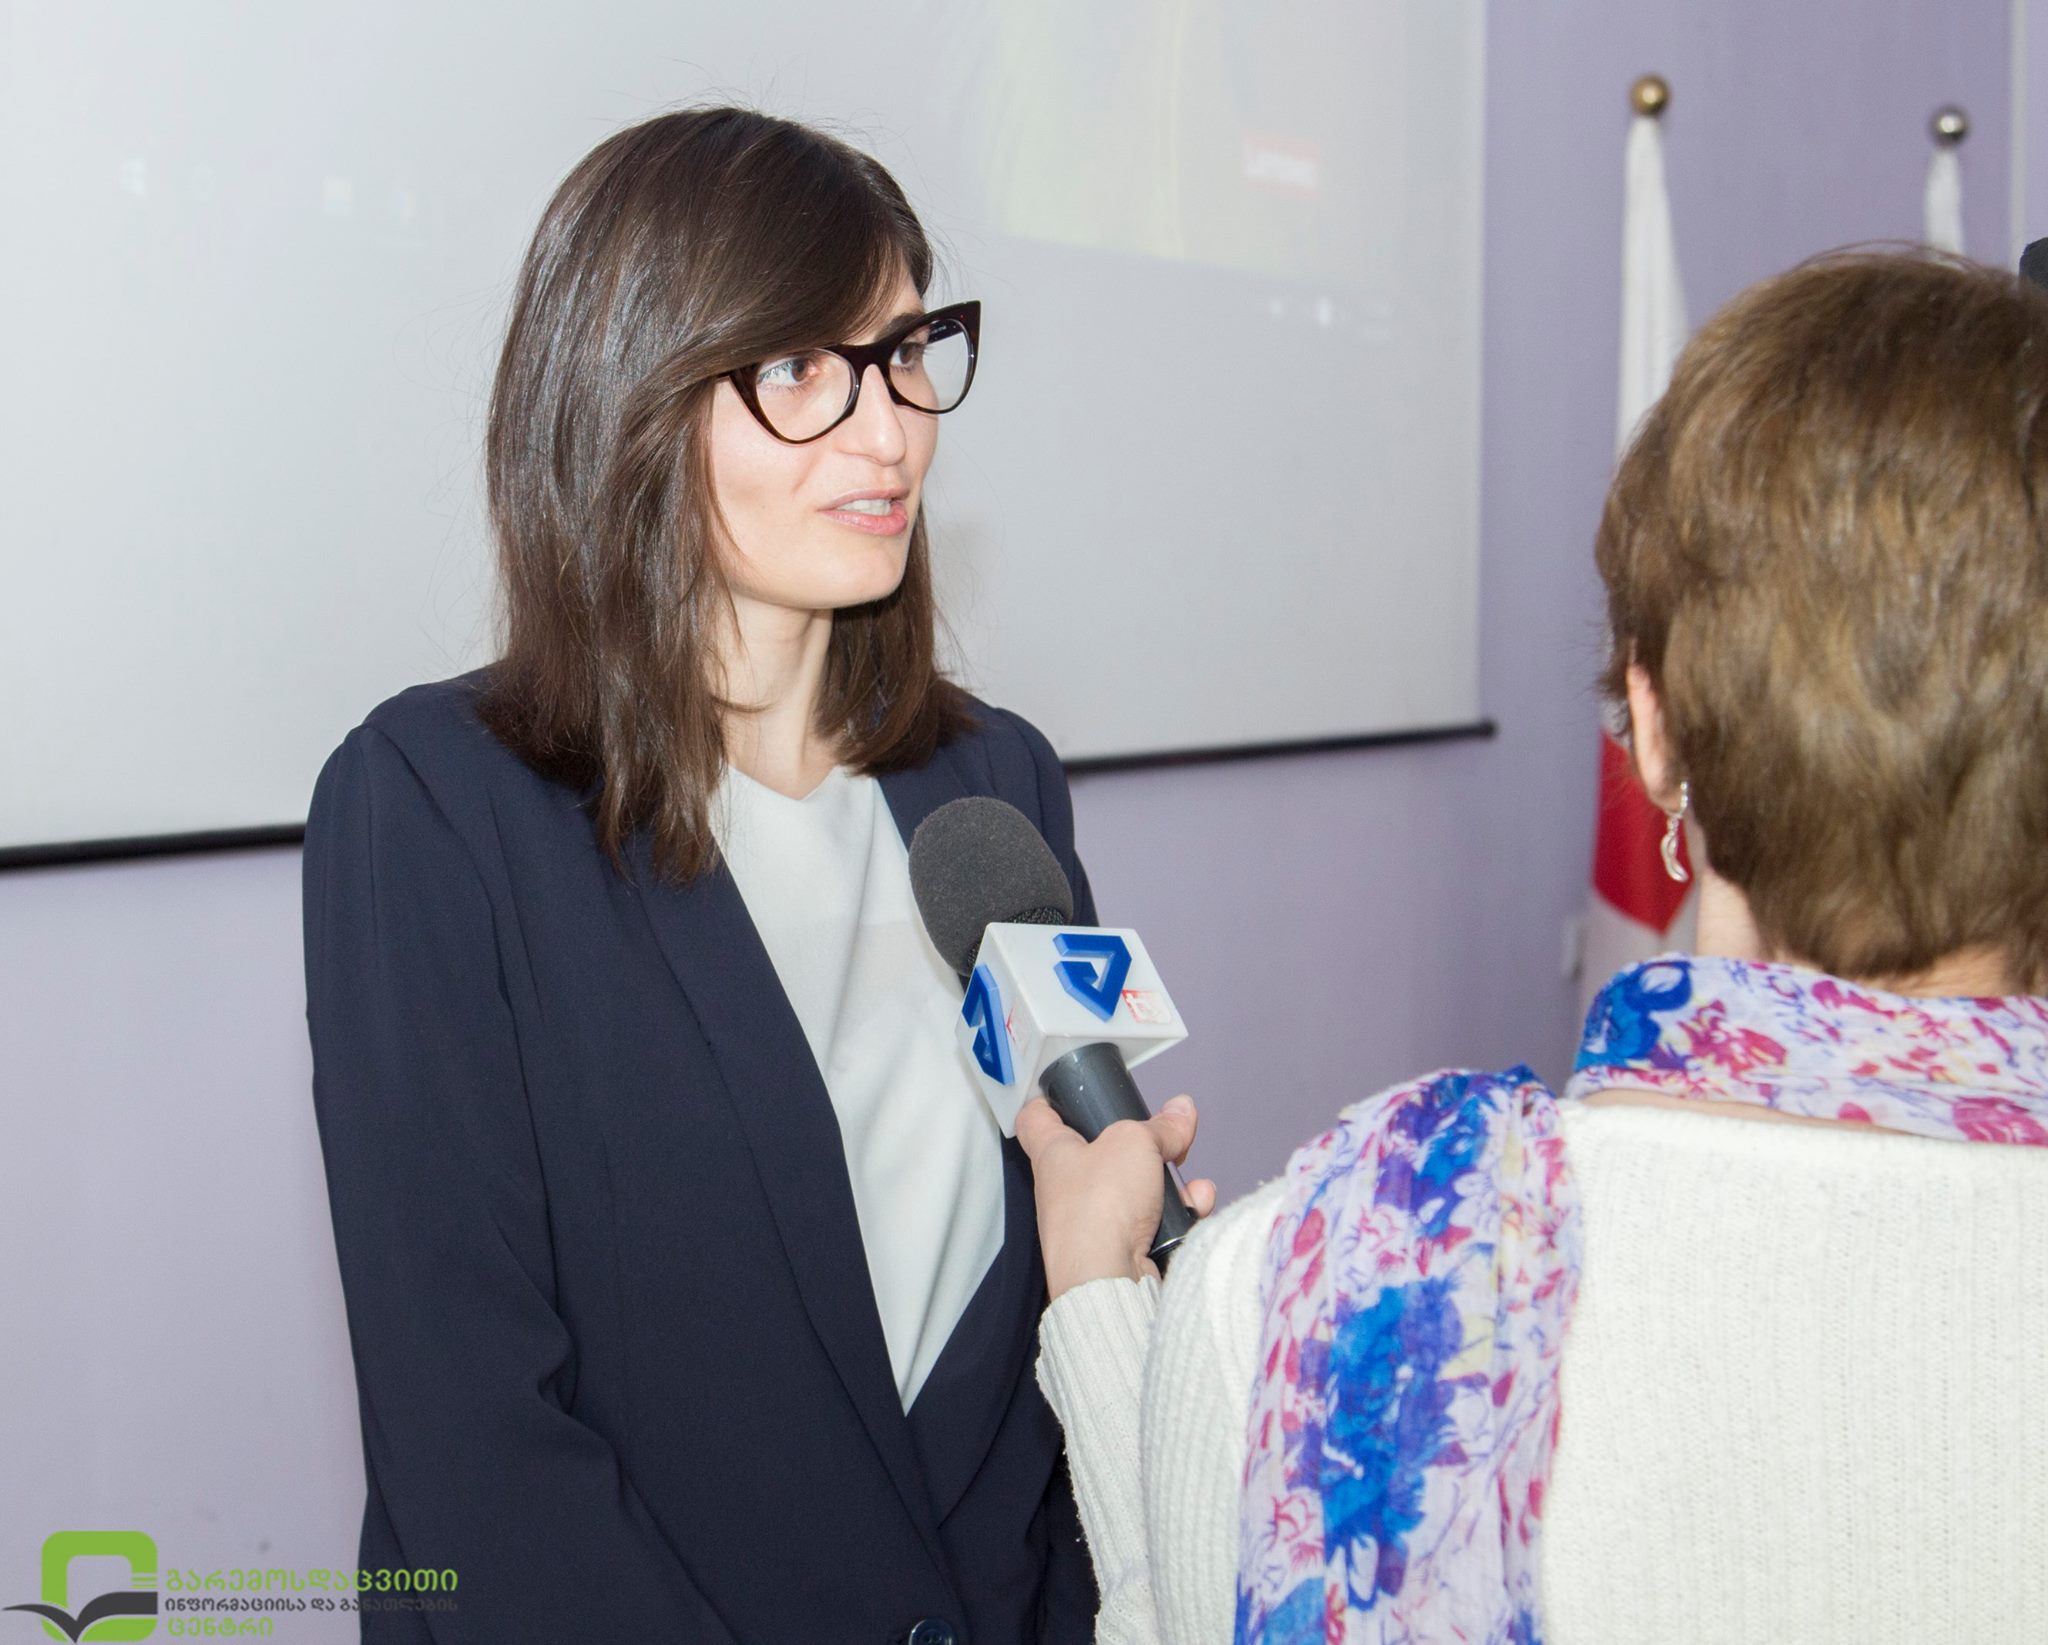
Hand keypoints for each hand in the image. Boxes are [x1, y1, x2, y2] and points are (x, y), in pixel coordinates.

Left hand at [1014, 1094, 1218, 1301]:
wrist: (1109, 1279)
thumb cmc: (1101, 1203)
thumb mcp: (1135, 1142)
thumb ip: (1161, 1126)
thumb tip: (1182, 1110)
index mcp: (1054, 1154)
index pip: (1037, 1119)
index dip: (1050, 1101)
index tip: (1070, 1093)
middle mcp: (1067, 1189)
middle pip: (1104, 1154)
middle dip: (1143, 1147)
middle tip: (1168, 1140)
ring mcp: (1094, 1222)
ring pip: (1137, 1190)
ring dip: (1170, 1184)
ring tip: (1189, 1184)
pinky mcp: (1120, 1251)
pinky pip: (1154, 1222)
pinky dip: (1179, 1214)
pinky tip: (1196, 1206)